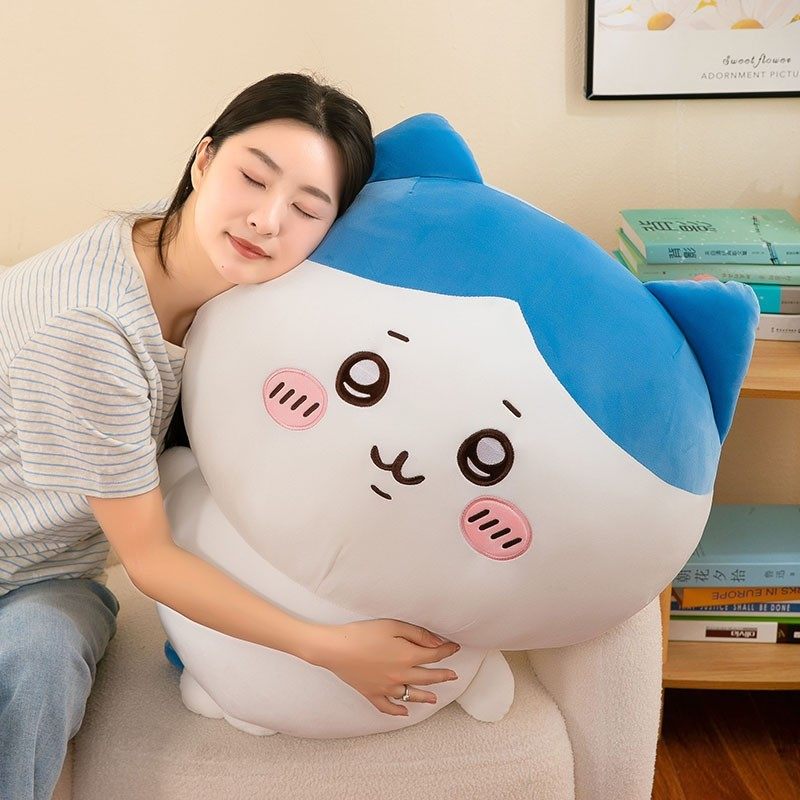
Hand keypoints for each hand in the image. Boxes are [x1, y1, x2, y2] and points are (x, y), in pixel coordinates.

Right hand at [306, 619, 460, 715]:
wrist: (336, 648)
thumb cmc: (364, 633)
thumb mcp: (393, 626)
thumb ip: (418, 635)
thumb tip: (438, 643)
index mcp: (407, 657)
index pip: (434, 655)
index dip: (447, 651)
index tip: (455, 648)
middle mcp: (400, 676)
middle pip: (427, 677)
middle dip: (443, 676)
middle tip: (453, 676)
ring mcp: (386, 688)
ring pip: (411, 696)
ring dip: (425, 697)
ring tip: (435, 699)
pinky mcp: (372, 694)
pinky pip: (388, 707)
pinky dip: (397, 711)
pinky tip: (404, 712)